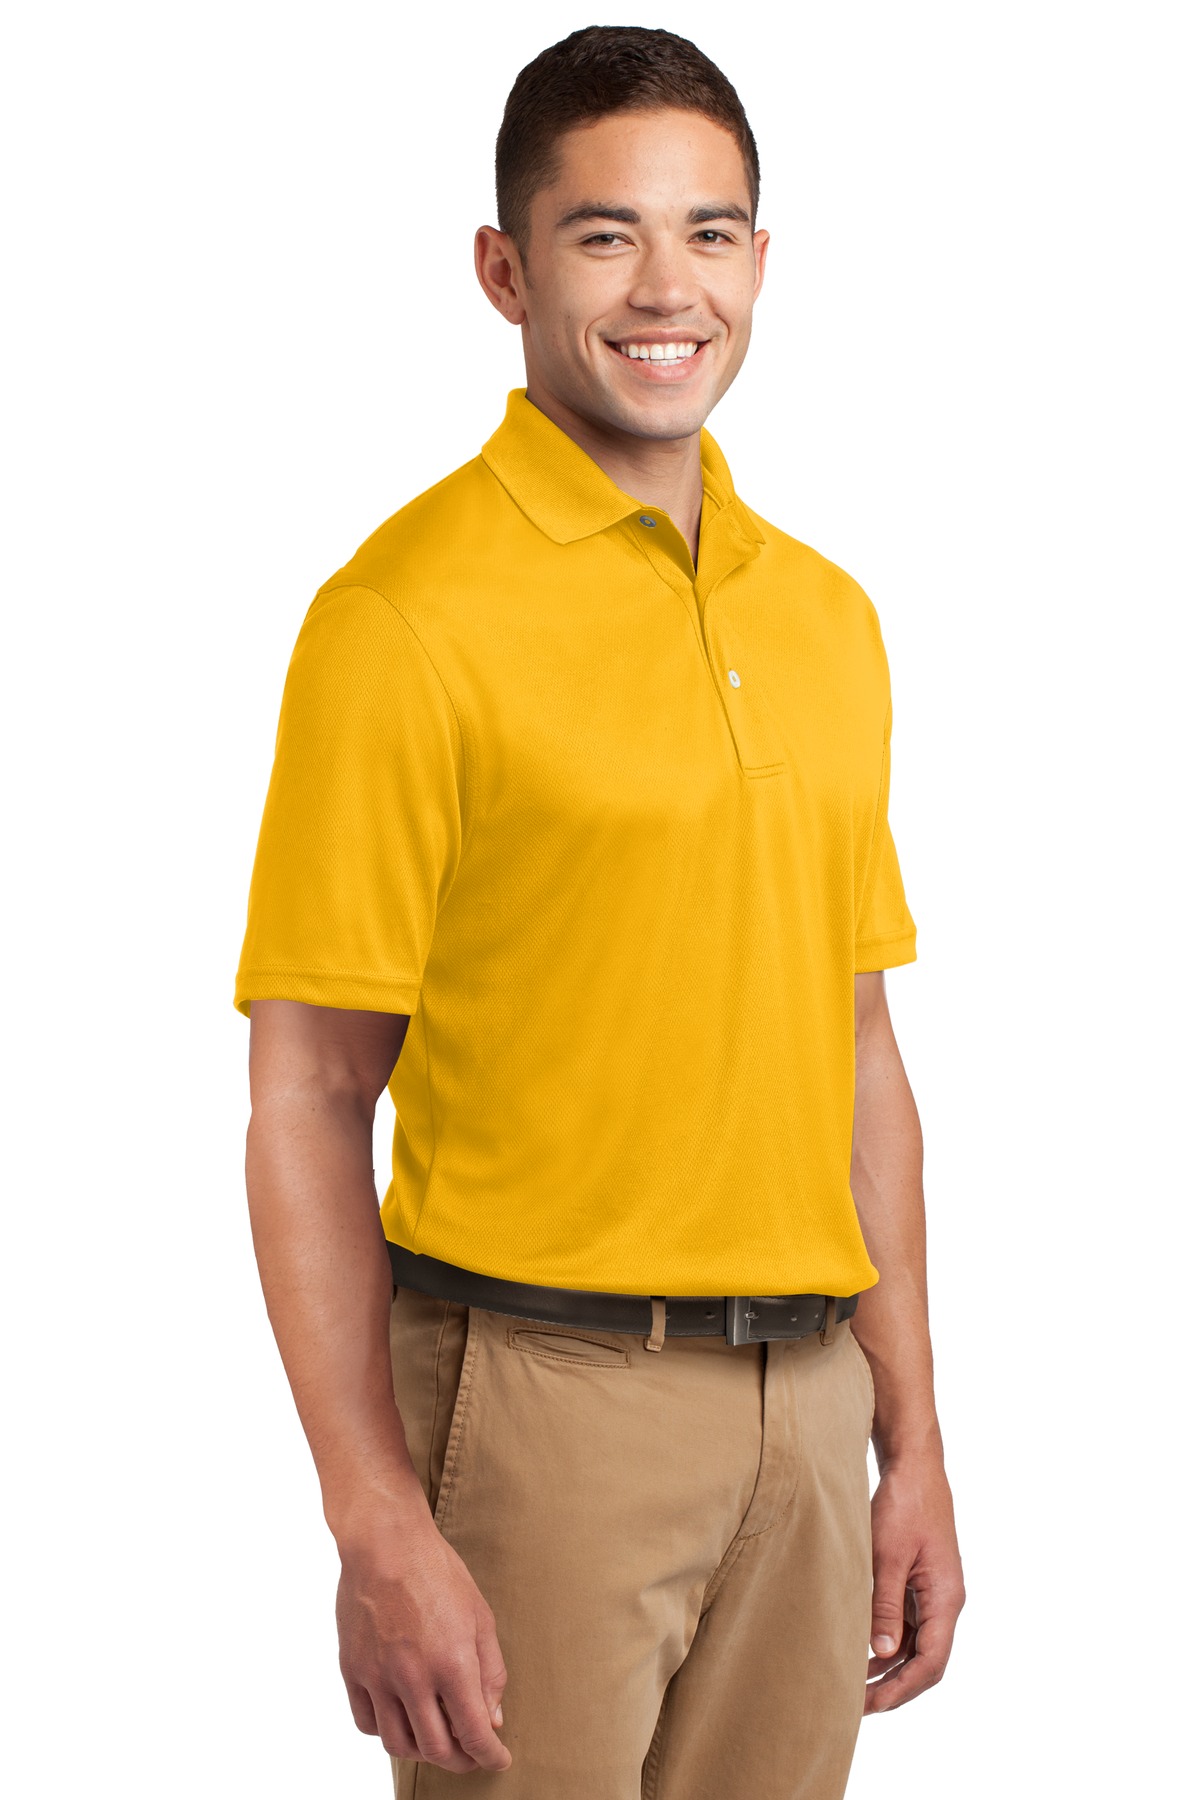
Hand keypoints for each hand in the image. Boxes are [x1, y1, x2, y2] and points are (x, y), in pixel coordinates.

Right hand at [336, 1516, 511, 1771]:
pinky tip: (402, 1719)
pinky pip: (367, 1722)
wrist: (386, 1543)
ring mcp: (378, 1676)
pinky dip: (387, 1731)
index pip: (475, 1733)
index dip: (490, 1756)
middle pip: (436, 1749)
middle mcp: (413, 1677)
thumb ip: (490, 1672)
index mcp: (452, 1663)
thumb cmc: (438, 1572)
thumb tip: (493, 1718)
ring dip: (423, 1752)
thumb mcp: (480, 1615)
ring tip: (437, 1740)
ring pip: (398, 1744)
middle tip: (471, 1756)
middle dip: (461, 1761)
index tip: (498, 1760)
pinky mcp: (352, 1670)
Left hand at [864, 1454, 964, 1713]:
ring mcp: (933, 1593)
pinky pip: (907, 1625)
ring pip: (915, 1646)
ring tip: (852, 1685)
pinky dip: (886, 1642)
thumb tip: (883, 1653)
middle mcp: (944, 1602)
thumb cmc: (904, 1504)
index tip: (870, 1704)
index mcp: (946, 1599)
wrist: (914, 1467)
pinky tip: (860, 1651)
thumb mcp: (887, 1555)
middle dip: (893, 1686)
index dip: (901, 1689)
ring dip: (888, 1668)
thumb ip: (885, 1604)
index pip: (930, 1662)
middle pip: (925, 1661)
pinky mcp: (919, 1583)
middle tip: (854, 1706)